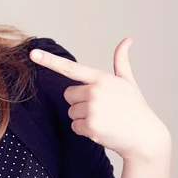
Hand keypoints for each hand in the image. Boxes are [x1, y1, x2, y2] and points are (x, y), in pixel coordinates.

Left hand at [30, 38, 170, 161]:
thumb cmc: (135, 109)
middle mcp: (96, 91)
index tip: (32, 53)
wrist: (145, 138)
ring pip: (71, 112)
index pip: (71, 68)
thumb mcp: (128, 83)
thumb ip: (121, 61)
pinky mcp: (90, 126)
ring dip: (83, 117)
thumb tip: (127, 39)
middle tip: (100, 108)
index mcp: (102, 78)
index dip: (49, 60)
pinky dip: (85, 130)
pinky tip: (102, 130)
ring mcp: (93, 109)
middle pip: (68, 95)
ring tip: (104, 119)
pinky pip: (75, 126)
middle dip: (79, 102)